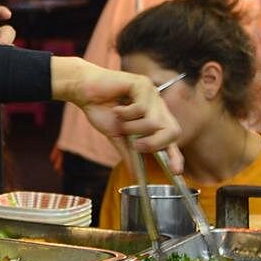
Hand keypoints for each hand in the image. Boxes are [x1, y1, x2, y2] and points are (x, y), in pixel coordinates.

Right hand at [50, 58, 183, 171]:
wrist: (84, 90)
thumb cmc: (100, 109)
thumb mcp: (117, 136)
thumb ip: (129, 153)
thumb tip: (136, 175)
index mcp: (154, 117)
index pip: (171, 138)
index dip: (175, 155)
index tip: (176, 172)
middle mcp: (158, 106)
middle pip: (173, 132)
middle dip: (154, 143)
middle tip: (135, 145)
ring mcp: (152, 94)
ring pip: (154, 123)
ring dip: (132, 127)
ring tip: (119, 119)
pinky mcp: (143, 84)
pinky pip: (140, 109)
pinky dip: (125, 113)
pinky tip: (116, 107)